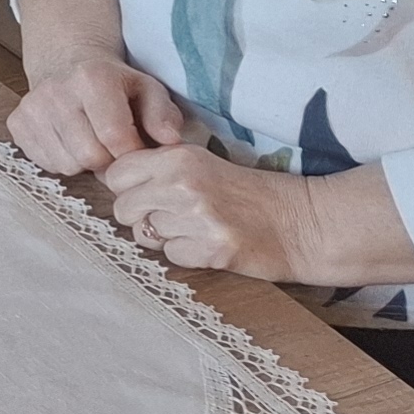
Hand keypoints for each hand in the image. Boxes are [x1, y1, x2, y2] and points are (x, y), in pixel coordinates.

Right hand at [4, 0, 191, 174]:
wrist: (67, 61)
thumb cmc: (114, 82)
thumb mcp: (147, 89)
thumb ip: (163, 114)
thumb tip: (171, 140)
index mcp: (91, 77)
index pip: (115, 137)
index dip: (132, 153)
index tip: (137, 148)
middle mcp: (55, 90)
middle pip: (89, 156)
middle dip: (108, 160)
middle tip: (114, 148)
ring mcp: (31, 107)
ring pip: (67, 164)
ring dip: (85, 162)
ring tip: (92, 142)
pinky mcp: (17, 122)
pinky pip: (45, 163)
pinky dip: (63, 160)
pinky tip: (71, 141)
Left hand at [101, 142, 318, 278]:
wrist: (302, 222)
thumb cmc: (248, 193)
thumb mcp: (202, 164)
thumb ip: (159, 168)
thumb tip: (111, 180)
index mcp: (179, 157)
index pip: (116, 173)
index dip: (126, 187)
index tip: (144, 192)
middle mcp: (182, 185)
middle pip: (123, 208)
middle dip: (140, 215)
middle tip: (171, 215)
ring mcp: (196, 218)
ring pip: (144, 234)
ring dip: (164, 236)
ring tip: (195, 228)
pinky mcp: (210, 249)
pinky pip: (170, 256)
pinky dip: (185, 254)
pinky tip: (207, 243)